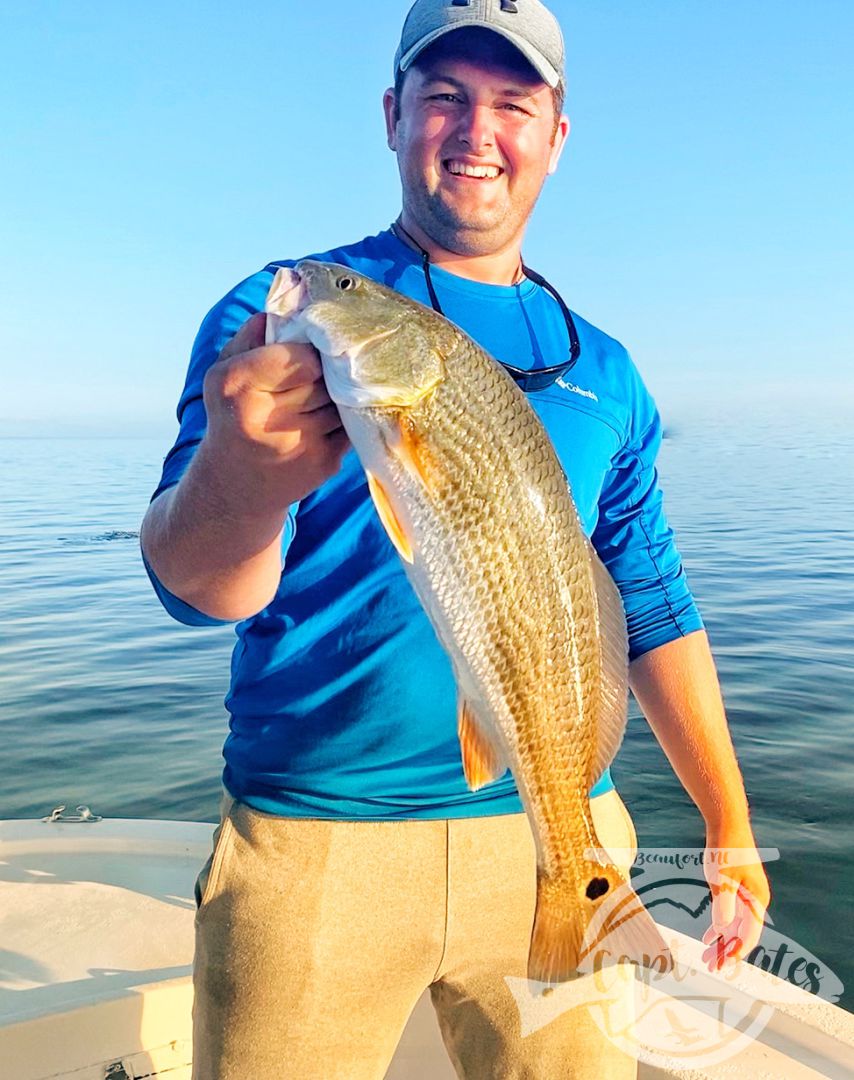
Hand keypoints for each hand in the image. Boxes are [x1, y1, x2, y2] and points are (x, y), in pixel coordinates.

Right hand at [201, 312, 349, 512]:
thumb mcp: (225, 372)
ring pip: (342, 400)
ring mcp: (298, 444)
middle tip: (318, 377)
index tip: (306, 356)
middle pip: (325, 377)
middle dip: (327, 374)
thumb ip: (253, 334)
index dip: (310, 353)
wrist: (234, 489)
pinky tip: (324, 424)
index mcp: (238, 384)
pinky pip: (351, 425)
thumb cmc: (232, 417)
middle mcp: (266, 417)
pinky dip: (344, 420)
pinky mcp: (323, 464)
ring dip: (339, 397)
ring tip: (318, 401)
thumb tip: (294, 301)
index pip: (302, 354)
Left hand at [701, 826, 770, 971]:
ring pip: (734, 925)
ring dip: (722, 941)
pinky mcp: (737, 888)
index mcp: (757, 900)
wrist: (727, 824)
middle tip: (711, 966)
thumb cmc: (726, 849)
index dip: (736, 952)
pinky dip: (719, 926)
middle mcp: (755, 900)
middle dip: (727, 951)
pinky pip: (729, 913)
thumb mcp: (722, 878)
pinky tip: (709, 937)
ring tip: (708, 957)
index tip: (724, 966)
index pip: (749, 934)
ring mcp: (747, 894)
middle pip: (742, 933)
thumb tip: (724, 928)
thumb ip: (723, 904)